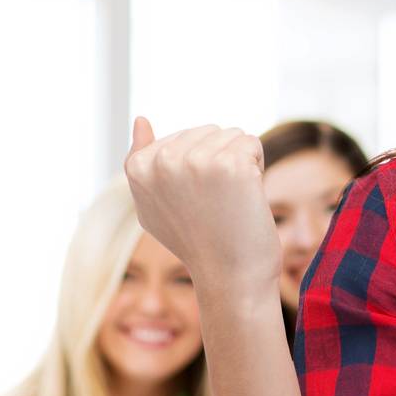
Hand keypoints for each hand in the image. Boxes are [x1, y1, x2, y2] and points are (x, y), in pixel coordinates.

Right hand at [123, 118, 281, 298]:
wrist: (230, 277)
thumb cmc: (197, 242)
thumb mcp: (154, 203)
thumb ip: (143, 162)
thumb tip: (141, 118)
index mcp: (138, 167)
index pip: (183, 137)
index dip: (197, 165)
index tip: (194, 200)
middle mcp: (162, 162)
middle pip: (208, 131)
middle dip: (219, 159)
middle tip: (215, 202)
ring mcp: (195, 161)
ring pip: (232, 134)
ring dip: (239, 163)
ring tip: (230, 200)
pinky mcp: (229, 165)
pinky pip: (252, 143)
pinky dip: (257, 167)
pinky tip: (246, 197)